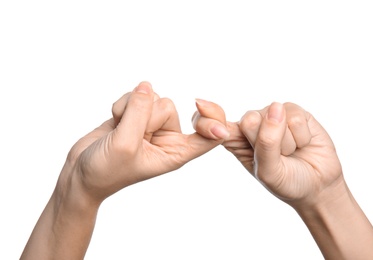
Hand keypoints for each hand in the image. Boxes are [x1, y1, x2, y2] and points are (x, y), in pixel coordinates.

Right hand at [62, 82, 223, 203]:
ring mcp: (152, 125)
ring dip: (131, 108)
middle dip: (144, 116)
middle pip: (168, 107)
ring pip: (151, 97)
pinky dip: (122, 104)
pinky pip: (137, 95)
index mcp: (176, 153)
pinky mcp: (137, 114)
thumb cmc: (106, 170)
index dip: (212, 119)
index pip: (209, 136)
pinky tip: (115, 121)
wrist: (82, 172)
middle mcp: (168, 137)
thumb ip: (139, 113)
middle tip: (129, 136)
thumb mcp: (125, 145)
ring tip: (120, 129)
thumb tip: (147, 86)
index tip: (198, 105)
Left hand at [193, 100, 342, 207]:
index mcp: (235, 141)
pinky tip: (302, 143)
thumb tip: (275, 107)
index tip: (200, 104)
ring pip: (274, 119)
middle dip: (268, 144)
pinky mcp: (293, 111)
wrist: (317, 185)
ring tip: (291, 152)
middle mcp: (251, 124)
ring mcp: (272, 115)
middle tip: (278, 157)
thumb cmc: (287, 181)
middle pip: (249, 120)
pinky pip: (294, 117)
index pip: (214, 124)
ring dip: (288, 143)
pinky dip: (301, 137)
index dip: (207, 116)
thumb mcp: (269, 172)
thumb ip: (266, 143)